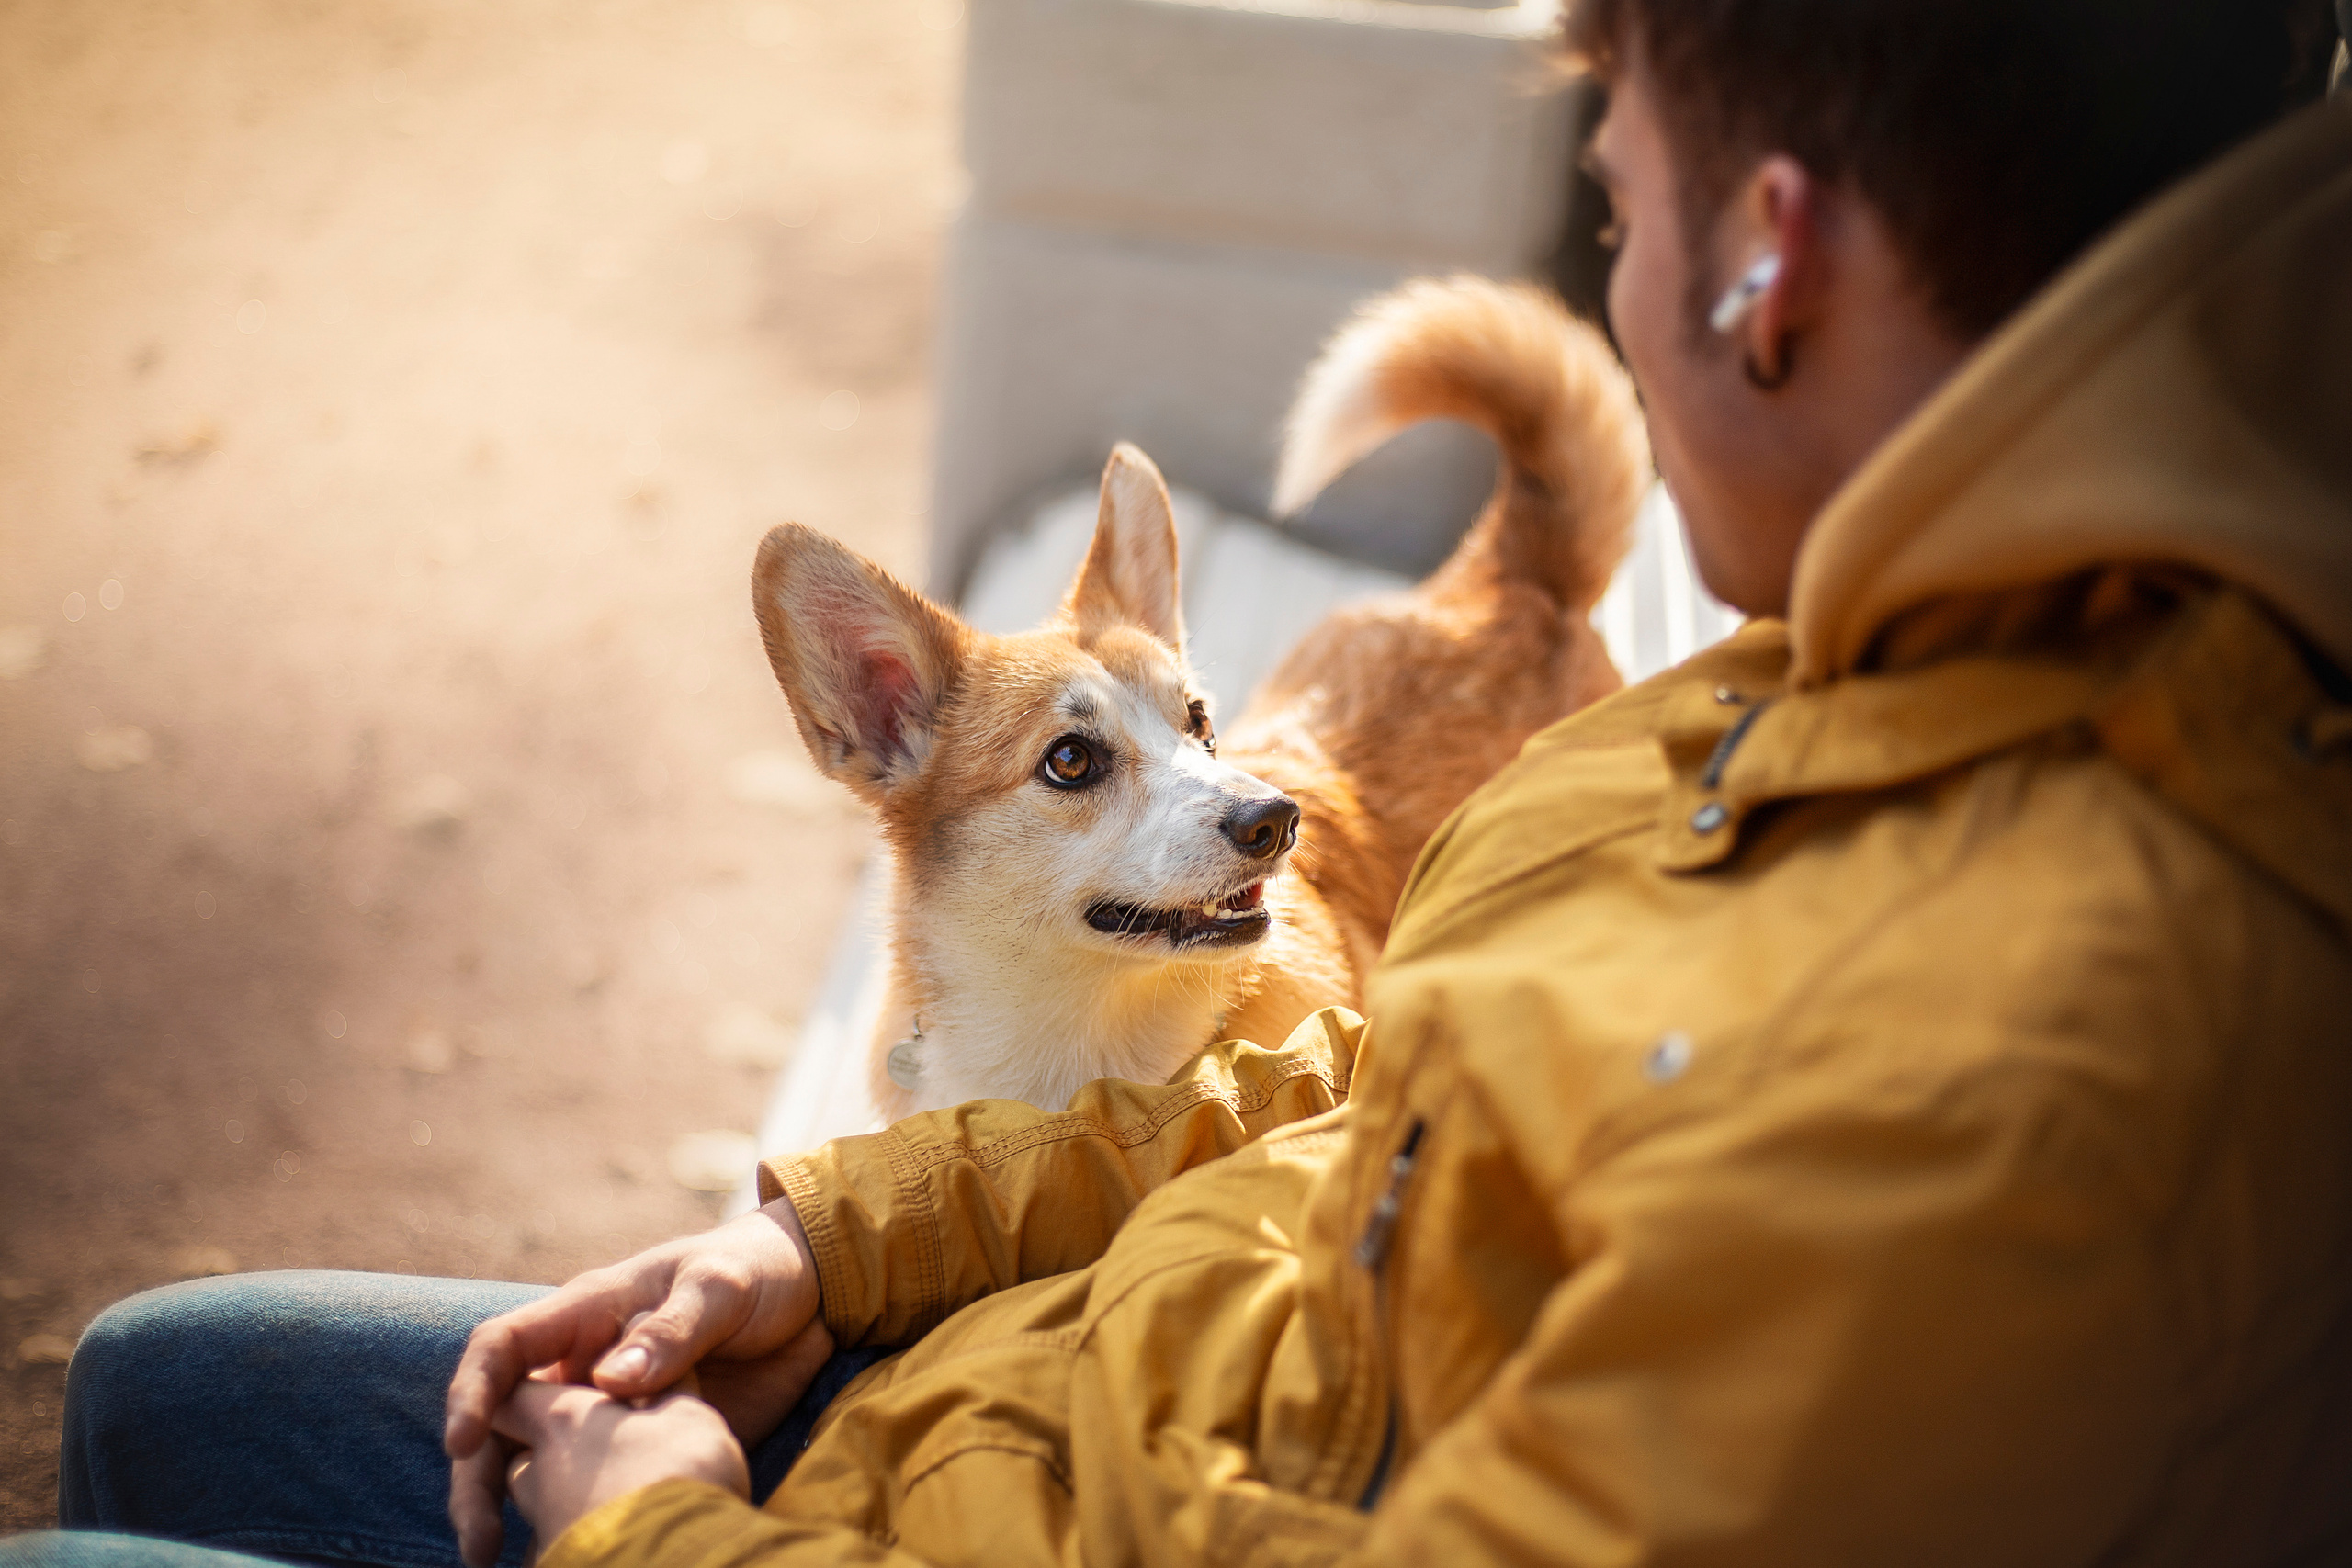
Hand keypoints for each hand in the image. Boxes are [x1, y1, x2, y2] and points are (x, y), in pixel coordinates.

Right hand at [445, 1198, 833, 1567]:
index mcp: (587, 1314)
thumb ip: (674, 1328)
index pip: (503, 1347)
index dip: (473, 1391)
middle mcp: (585, 1365)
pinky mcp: (644, 1445)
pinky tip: (576, 1550)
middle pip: (504, 1422)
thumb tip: (611, 1381)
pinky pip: (595, 1484)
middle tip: (480, 1539)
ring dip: (518, 1510)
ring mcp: (611, 1410)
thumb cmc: (756, 1270)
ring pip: (538, 1463)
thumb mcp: (721, 1286)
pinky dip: (575, 1517)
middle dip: (478, 1478)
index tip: (463, 1443)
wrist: (815, 1296)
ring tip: (507, 1560)